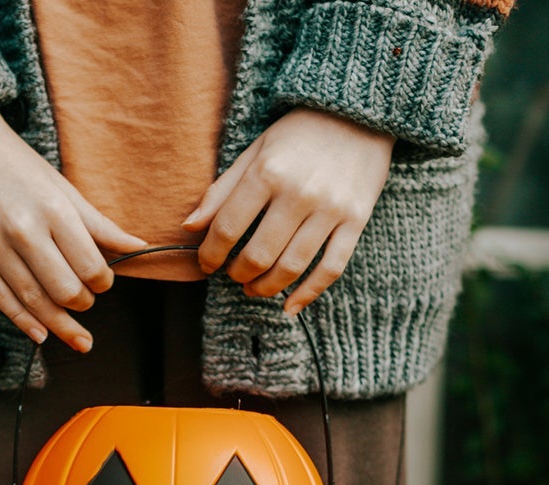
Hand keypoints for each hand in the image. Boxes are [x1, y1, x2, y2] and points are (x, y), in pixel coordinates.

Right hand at [0, 101, 146, 350]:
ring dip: (59, 325)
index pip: (90, 266)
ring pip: (33, 301)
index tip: (103, 282)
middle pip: (64, 291)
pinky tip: (40, 334)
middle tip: (86, 303)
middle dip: (83, 305)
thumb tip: (139, 246)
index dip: (103, 283)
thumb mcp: (61, 187)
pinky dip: (23, 321)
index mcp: (53, 210)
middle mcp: (22, 229)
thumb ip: (99, 224)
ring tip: (76, 337)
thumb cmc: (15, 163)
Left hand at [182, 108, 394, 314]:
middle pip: (259, 255)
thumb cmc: (298, 134)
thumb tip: (189, 227)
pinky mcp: (356, 220)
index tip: (206, 263)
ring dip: (266, 287)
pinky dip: (308, 293)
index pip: (229, 228)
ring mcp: (331, 209)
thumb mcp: (255, 153)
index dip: (211, 253)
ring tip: (254, 288)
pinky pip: (332, 268)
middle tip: (233, 275)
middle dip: (238, 274)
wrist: (359, 114)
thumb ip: (221, 191)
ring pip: (292, 267)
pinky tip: (290, 306)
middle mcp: (299, 193)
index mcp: (268, 173)